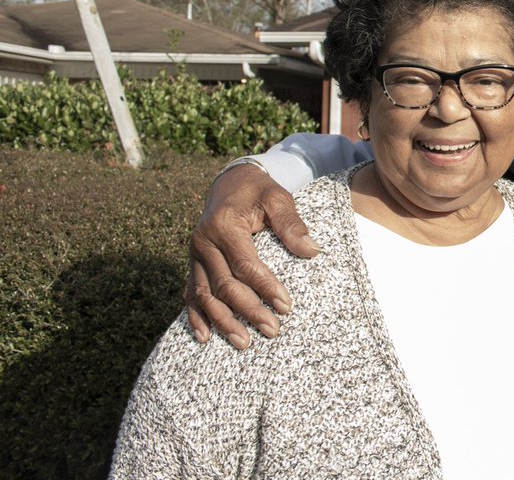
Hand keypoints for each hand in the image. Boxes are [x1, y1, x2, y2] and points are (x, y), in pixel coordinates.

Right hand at [185, 163, 320, 348]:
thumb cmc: (260, 191)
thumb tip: (311, 251)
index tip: (286, 307)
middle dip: (248, 310)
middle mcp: (203, 241)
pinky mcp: (193, 263)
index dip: (265, 287)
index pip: (245, 264)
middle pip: (224, 285)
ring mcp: (194, 254)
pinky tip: (205, 337)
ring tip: (243, 343)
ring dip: (223, 321)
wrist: (232, 182)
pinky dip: (196, 316)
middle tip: (272, 331)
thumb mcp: (279, 198)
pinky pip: (190, 293)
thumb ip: (292, 223)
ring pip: (204, 295)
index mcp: (224, 225)